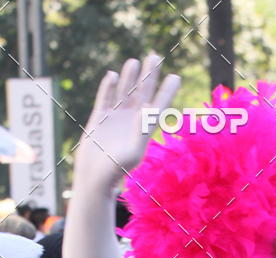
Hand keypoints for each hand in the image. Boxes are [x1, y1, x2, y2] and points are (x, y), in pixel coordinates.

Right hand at [74, 54, 180, 188]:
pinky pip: (106, 98)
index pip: (159, 105)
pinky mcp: (100, 118)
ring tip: (135, 61)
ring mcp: (116, 118)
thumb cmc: (116, 171)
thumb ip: (141, 132)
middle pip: (143, 93)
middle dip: (149, 75)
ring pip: (125, 92)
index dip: (167, 91)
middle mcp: (132, 121)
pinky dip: (108, 86)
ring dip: (130, 77)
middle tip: (155, 56)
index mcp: (144, 129)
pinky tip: (113, 75)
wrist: (94, 177)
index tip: (176, 77)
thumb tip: (148, 110)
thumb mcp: (132, 152)